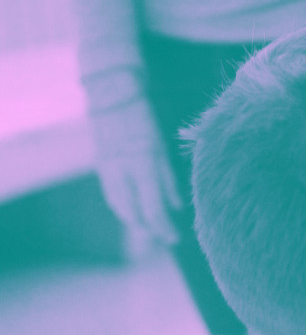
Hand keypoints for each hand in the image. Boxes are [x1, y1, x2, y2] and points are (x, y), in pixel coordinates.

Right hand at [91, 96, 181, 252]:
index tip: (174, 238)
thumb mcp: (161, 148)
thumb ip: (168, 179)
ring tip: (149, 231)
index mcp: (142, 164)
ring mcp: (107, 168)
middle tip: (163, 239)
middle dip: (149, 229)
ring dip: (134, 221)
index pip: (153, 207)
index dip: (163, 226)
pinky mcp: (100, 164)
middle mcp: (122, 170)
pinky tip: (132, 212)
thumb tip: (177, 207)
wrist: (111, 95)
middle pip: (134, 211)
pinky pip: (111, 193)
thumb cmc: (143, 119)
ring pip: (119, 204)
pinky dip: (122, 206)